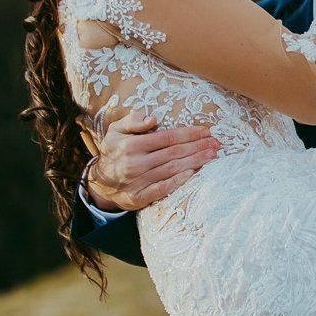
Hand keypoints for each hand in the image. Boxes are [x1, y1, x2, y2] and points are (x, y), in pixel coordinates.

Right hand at [86, 108, 219, 211]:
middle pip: (173, 153)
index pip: (166, 137)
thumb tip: (152, 118)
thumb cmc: (113, 152)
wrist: (98, 182)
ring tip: (212, 155)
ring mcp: (137, 181)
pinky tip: (193, 173)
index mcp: (130, 145)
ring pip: (172, 169)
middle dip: (198, 147)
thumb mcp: (115, 131)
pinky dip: (178, 181)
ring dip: (195, 162)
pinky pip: (162, 188)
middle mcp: (135, 163)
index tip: (206, 131)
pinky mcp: (139, 197)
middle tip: (216, 143)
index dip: (188, 134)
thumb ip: (132, 121)